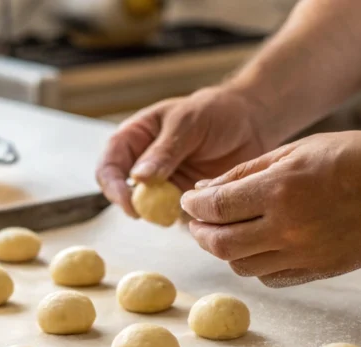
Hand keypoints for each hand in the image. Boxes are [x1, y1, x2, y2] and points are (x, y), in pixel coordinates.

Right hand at [96, 86, 269, 216]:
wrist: (252, 124)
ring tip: (183, 207)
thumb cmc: (216, 112)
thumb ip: (164, 150)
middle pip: (123, 193)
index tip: (129, 201)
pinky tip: (198, 210)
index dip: (113, 186)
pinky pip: (173, 216)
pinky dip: (181, 218)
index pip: (109, 165)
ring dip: (159, 214)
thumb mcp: (189, 123)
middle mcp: (143, 164)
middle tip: (151, 213)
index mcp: (135, 138)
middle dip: (134, 205)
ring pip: (147, 209)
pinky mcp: (182, 199)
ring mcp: (162, 184)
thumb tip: (137, 177)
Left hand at [181, 130, 360, 286]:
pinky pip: (271, 277)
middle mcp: (287, 226)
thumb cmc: (352, 157)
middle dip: (201, 234)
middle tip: (198, 224)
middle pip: (220, 244)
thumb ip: (245, 173)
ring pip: (241, 266)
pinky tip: (257, 247)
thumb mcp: (294, 150)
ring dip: (226, 251)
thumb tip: (205, 192)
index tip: (189, 203)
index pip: (216, 207)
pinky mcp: (319, 270)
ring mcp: (304, 253)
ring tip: (226, 234)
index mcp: (279, 189)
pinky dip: (255, 264)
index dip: (194, 207)